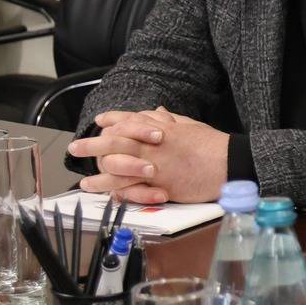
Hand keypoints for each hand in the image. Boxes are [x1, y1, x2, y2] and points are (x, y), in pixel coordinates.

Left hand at [69, 108, 226, 203]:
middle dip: (93, 145)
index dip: (113, 120)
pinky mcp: (160, 183)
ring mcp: (154, 164)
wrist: (230, 162)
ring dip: (97, 172)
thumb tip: (158, 111)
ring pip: (117, 166)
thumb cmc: (215, 145)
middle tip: (75, 148)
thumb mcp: (191, 126)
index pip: (130, 121)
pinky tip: (103, 194)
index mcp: (160, 129)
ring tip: (83, 179)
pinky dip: (115, 190)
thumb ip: (171, 120)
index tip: (100, 121)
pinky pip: (131, 187)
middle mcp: (152, 145)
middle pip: (115, 142)